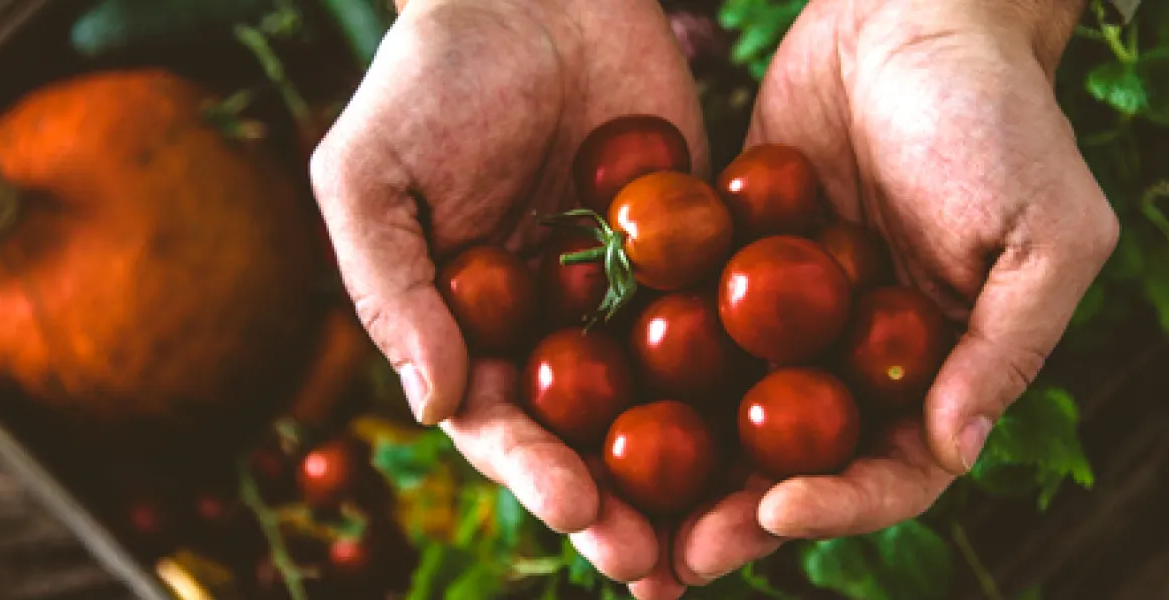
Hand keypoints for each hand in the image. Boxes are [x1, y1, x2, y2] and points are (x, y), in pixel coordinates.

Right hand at [308, 0, 703, 587]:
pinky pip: (724, 324)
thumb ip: (391, 287)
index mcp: (468, 332)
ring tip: (732, 533)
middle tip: (661, 564)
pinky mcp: (694, 256)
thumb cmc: (429, 75)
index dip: (536, 473)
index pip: (500, 425)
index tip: (578, 510)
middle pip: (588, 440)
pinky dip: (754, 379)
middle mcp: (550, 333)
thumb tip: (432, 404)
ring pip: (663, 406)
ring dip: (692, 477)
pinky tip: (795, 428)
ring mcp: (627, 300)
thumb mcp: (373, 174)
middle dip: (621, 508)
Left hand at [634, 0, 1115, 595]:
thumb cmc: (1001, 115)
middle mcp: (865, 362)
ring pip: (733, 417)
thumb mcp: (1045, 230)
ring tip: (616, 510)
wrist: (916, 10)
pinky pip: (689, 330)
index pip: (896, 471)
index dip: (840, 505)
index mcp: (944, 370)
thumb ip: (1007, 344)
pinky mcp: (733, 266)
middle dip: (738, 517)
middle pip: (801, 467)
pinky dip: (644, 373)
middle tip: (672, 559)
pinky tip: (588, 406)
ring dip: (682, 471)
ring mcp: (793, 319)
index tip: (776, 511)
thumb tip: (956, 449)